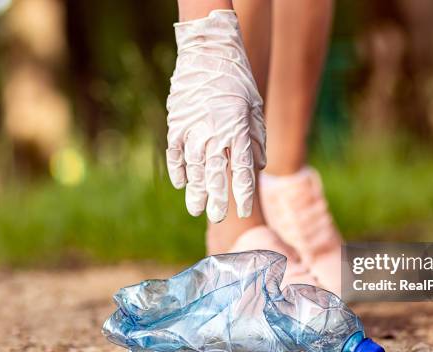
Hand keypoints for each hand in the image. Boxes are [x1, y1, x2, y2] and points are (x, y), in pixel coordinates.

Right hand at [166, 10, 265, 222]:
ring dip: (194, 190)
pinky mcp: (176, 122)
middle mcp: (214, 134)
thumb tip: (258, 166)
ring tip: (195, 209)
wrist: (209, 50)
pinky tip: (179, 183)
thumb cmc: (237, 79)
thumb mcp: (255, 107)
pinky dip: (177, 168)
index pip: (241, 172)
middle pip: (215, 176)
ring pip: (193, 168)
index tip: (243, 211)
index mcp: (238, 131)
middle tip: (216, 219)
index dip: (242, 195)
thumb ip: (256, 139)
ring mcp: (192, 129)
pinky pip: (175, 152)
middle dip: (216, 200)